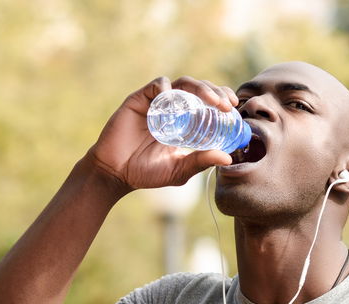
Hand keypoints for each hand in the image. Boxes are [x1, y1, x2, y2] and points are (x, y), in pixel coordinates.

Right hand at [86, 76, 236, 191]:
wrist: (115, 173)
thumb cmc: (146, 173)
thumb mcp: (179, 170)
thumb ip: (200, 162)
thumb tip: (227, 158)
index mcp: (183, 121)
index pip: (206, 102)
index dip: (221, 99)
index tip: (233, 107)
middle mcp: (171, 108)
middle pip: (198, 89)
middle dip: (215, 92)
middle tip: (226, 105)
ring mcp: (156, 102)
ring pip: (182, 84)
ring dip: (200, 89)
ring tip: (212, 102)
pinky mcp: (139, 99)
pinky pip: (158, 85)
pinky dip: (168, 89)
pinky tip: (175, 100)